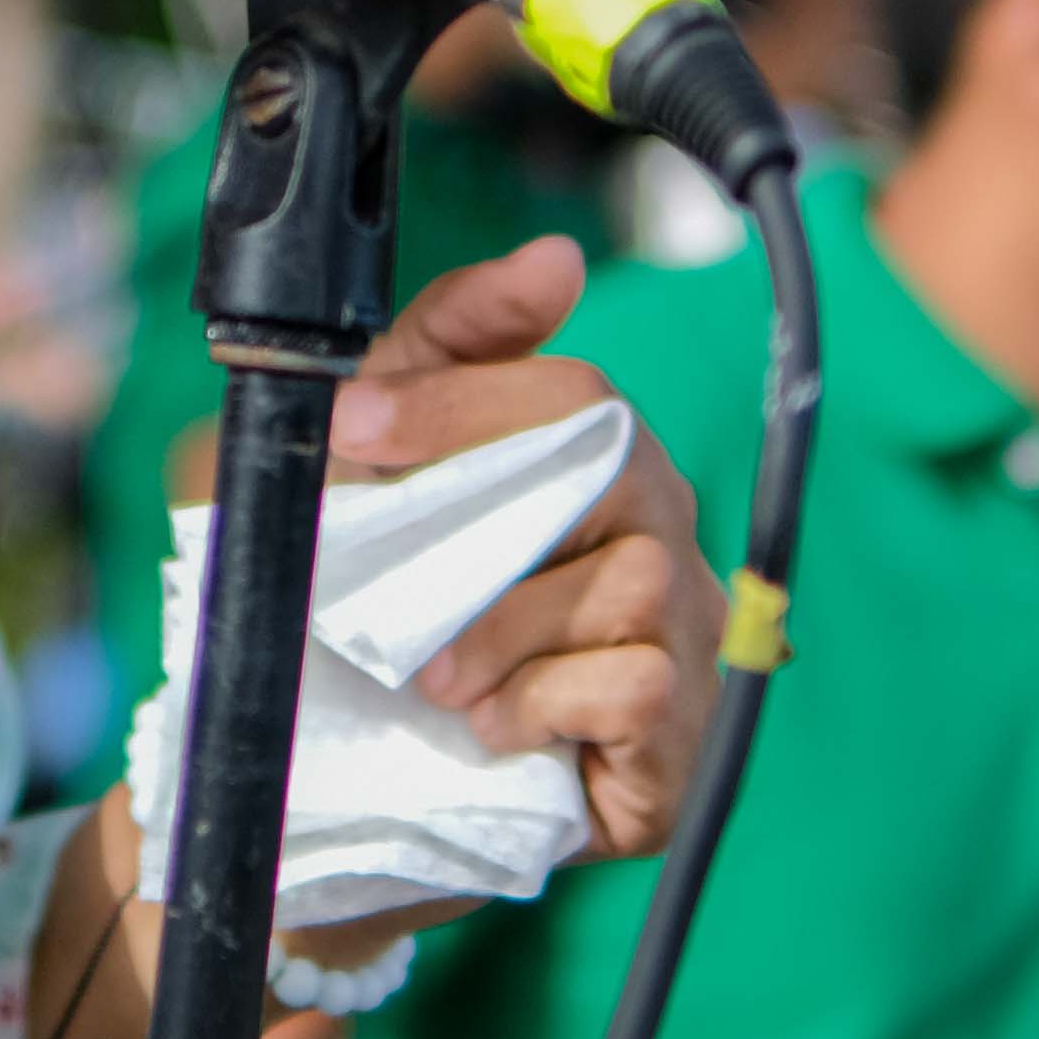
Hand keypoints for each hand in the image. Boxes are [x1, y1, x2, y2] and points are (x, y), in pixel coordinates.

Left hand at [329, 239, 722, 867]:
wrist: (389, 780)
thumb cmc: (409, 608)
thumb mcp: (399, 467)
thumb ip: (452, 346)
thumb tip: (557, 258)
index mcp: (603, 462)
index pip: (575, 391)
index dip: (461, 400)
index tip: (354, 426)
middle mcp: (662, 532)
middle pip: (614, 473)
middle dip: (483, 525)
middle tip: (392, 583)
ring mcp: (684, 630)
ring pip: (624, 585)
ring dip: (503, 634)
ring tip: (438, 680)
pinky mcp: (680, 731)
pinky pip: (636, 684)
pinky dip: (546, 704)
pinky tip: (496, 727)